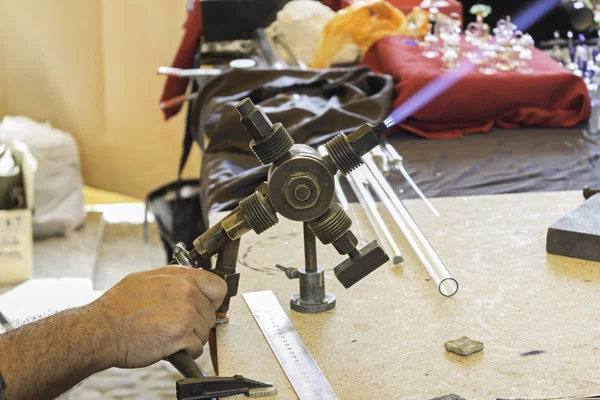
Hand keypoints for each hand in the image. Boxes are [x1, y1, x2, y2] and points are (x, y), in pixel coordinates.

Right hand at [88, 267, 226, 368]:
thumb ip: (171, 281)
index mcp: (179, 275)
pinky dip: (185, 352)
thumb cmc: (118, 308)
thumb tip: (187, 285)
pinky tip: (168, 346)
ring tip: (168, 335)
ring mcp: (186, 312)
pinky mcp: (182, 334)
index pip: (218, 285)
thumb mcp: (145, 280)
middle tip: (177, 326)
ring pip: (204, 332)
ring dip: (190, 338)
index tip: (207, 307)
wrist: (101, 330)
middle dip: (198, 323)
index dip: (213, 300)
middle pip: (211, 313)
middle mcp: (186, 290)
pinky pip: (197, 348)